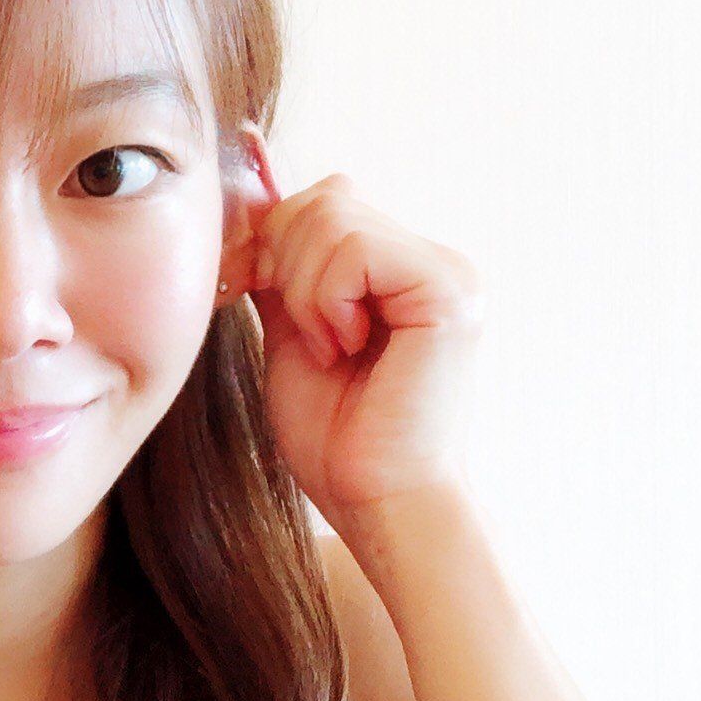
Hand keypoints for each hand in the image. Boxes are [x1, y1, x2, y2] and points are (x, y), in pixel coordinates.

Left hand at [242, 172, 485, 534]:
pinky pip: (356, 250)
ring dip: (306, 292)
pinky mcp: (449, 291)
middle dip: (284, 266)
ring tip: (332, 349)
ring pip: (333, 215)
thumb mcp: (291, 336)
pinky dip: (328, 300)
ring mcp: (447, 272)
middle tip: (307, 338)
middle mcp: (430, 262)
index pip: (322, 201)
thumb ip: (283, 274)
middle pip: (323, 199)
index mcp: (396, 271)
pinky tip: (347, 347)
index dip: (272, 241)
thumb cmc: (337, 440)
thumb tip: (251, 208)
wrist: (375, 502)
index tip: (253, 296)